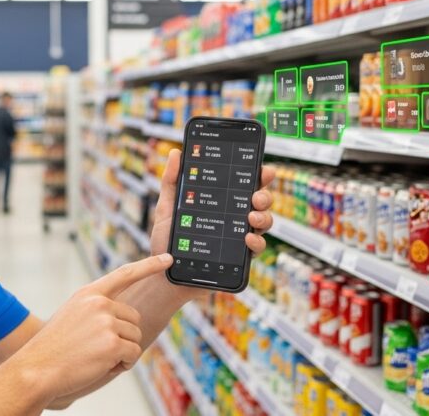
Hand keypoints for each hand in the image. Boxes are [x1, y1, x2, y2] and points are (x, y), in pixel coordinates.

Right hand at [8, 254, 172, 401]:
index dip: (149, 265)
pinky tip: (101, 365)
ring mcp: (106, 322)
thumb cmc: (53, 346)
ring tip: (96, 356)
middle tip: (98, 347)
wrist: (37, 368)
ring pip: (135, 337)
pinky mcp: (112, 343)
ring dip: (123, 351)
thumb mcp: (72, 314)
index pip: (125, 274)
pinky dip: (123, 363)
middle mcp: (99, 303)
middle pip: (134, 318)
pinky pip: (133, 354)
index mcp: (89, 294)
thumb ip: (96, 308)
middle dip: (124, 335)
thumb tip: (123, 315)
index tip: (167, 258)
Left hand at [149, 148, 275, 296]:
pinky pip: (257, 248)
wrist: (164, 275)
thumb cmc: (167, 241)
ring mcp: (239, 237)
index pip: (244, 184)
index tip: (263, 169)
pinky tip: (247, 238)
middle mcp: (234, 217)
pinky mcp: (239, 258)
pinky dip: (256, 241)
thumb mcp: (166, 208)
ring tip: (251, 217)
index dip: (258, 175)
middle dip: (264, 195)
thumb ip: (172, 181)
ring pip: (264, 222)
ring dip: (263, 217)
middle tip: (255, 196)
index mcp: (221, 202)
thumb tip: (176, 152)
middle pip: (260, 201)